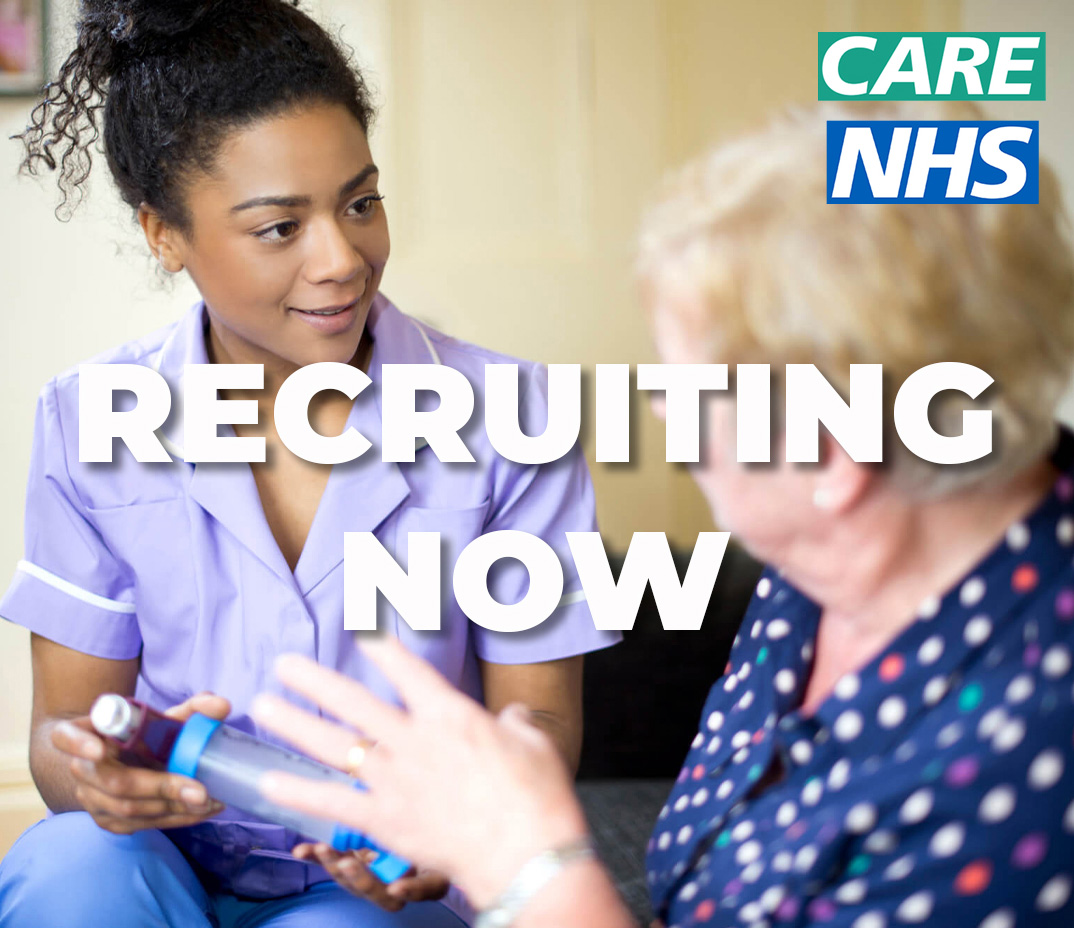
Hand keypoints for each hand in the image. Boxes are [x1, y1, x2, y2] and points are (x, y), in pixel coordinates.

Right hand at [53, 692, 230, 833]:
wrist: (119, 760)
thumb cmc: (140, 733)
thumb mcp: (162, 716)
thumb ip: (192, 709)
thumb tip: (222, 706)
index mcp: (84, 732)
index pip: (66, 737)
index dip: (80, 744)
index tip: (99, 749)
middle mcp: (81, 768)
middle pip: (114, 783)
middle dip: (160, 787)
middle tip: (200, 790)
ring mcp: (91, 798)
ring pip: (127, 810)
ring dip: (172, 808)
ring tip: (210, 802)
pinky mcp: (106, 820)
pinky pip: (138, 825)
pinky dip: (173, 820)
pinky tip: (201, 812)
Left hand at [252, 638, 589, 908]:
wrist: (527, 855)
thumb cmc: (538, 797)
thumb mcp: (535, 744)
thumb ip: (516, 722)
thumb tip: (513, 716)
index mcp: (451, 715)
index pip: (409, 671)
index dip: (383, 649)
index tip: (362, 634)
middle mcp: (414, 741)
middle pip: (352, 702)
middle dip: (314, 680)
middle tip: (284, 664)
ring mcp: (394, 780)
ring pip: (332, 745)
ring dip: (294, 724)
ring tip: (264, 706)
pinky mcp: (385, 821)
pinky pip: (332, 803)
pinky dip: (298, 792)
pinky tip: (268, 783)